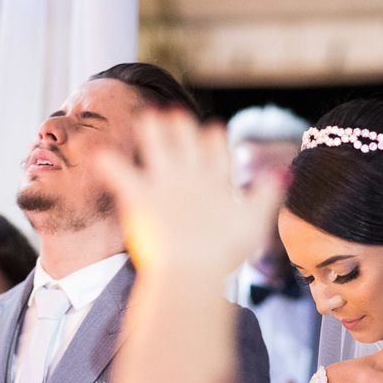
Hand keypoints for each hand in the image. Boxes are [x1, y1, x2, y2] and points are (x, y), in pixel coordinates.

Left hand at [97, 112, 282, 275]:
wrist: (192, 270)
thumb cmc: (224, 254)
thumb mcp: (253, 223)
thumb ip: (267, 194)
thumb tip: (284, 170)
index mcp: (216, 180)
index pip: (216, 148)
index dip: (214, 137)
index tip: (212, 127)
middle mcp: (190, 174)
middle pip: (184, 138)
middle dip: (179, 125)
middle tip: (173, 113)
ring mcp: (164, 182)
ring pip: (155, 144)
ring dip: (150, 129)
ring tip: (143, 117)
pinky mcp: (140, 196)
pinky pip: (120, 172)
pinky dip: (108, 163)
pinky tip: (98, 154)